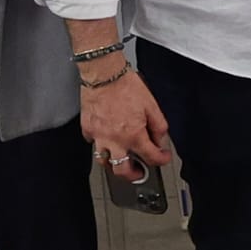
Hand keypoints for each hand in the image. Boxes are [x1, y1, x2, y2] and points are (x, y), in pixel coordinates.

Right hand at [79, 64, 171, 181]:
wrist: (104, 74)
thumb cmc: (125, 86)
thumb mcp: (151, 105)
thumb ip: (159, 126)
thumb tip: (160, 139)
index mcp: (133, 135)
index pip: (150, 157)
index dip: (161, 160)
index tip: (163, 157)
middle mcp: (114, 140)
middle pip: (122, 171)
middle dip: (133, 175)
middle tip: (140, 171)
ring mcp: (98, 137)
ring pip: (104, 162)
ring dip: (114, 163)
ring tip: (122, 158)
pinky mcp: (87, 129)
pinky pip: (93, 144)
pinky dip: (101, 144)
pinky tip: (107, 138)